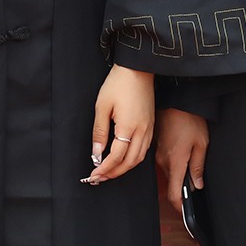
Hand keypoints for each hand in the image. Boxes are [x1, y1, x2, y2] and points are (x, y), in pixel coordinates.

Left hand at [85, 65, 153, 183]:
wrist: (138, 68)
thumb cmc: (119, 84)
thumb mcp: (102, 106)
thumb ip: (99, 132)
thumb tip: (96, 153)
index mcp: (128, 127)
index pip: (116, 157)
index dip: (104, 168)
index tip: (94, 174)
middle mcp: (142, 131)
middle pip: (129, 163)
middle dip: (114, 173)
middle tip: (100, 178)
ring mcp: (149, 129)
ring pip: (138, 158)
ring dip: (124, 168)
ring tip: (110, 171)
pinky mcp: (151, 125)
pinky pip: (144, 149)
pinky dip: (133, 159)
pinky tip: (124, 158)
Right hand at [154, 108, 208, 216]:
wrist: (175, 100)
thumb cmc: (189, 119)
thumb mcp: (201, 144)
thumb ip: (198, 167)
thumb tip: (197, 186)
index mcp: (175, 163)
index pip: (174, 195)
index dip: (180, 207)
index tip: (186, 214)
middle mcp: (163, 161)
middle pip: (172, 184)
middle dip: (182, 187)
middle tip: (195, 182)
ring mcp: (158, 154)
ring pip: (168, 173)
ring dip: (178, 173)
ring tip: (190, 160)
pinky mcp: (157, 147)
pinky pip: (164, 161)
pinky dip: (173, 163)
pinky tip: (182, 151)